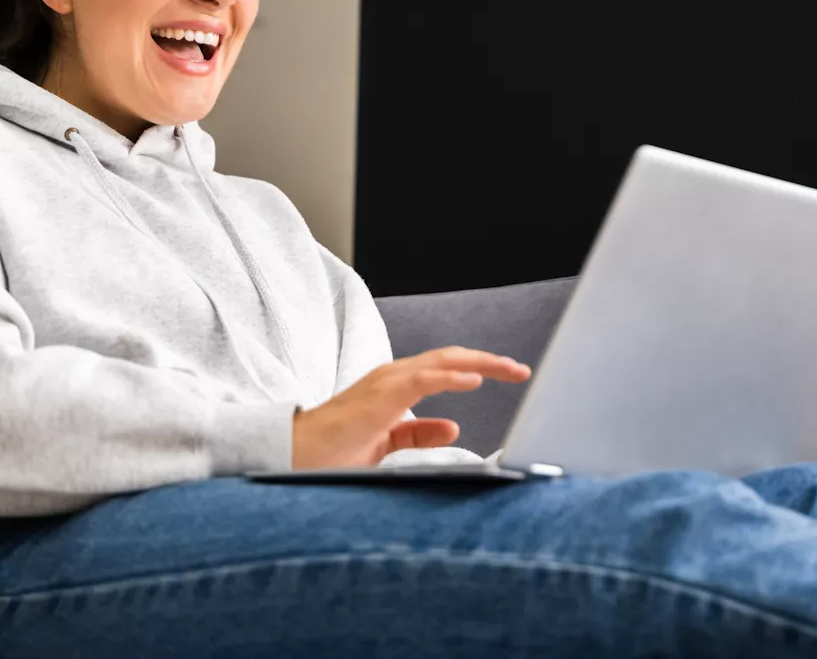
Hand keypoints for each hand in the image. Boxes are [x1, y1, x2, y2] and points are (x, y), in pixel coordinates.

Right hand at [292, 346, 530, 468]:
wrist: (294, 458)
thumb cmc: (332, 452)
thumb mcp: (385, 443)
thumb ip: (416, 433)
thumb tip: (453, 428)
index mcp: (395, 386)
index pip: (445, 368)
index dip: (479, 368)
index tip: (511, 374)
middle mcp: (392, 377)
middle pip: (450, 358)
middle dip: (488, 361)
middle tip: (521, 370)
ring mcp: (385, 383)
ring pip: (441, 361)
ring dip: (479, 363)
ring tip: (509, 369)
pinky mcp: (378, 396)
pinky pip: (421, 379)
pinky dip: (450, 376)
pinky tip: (474, 380)